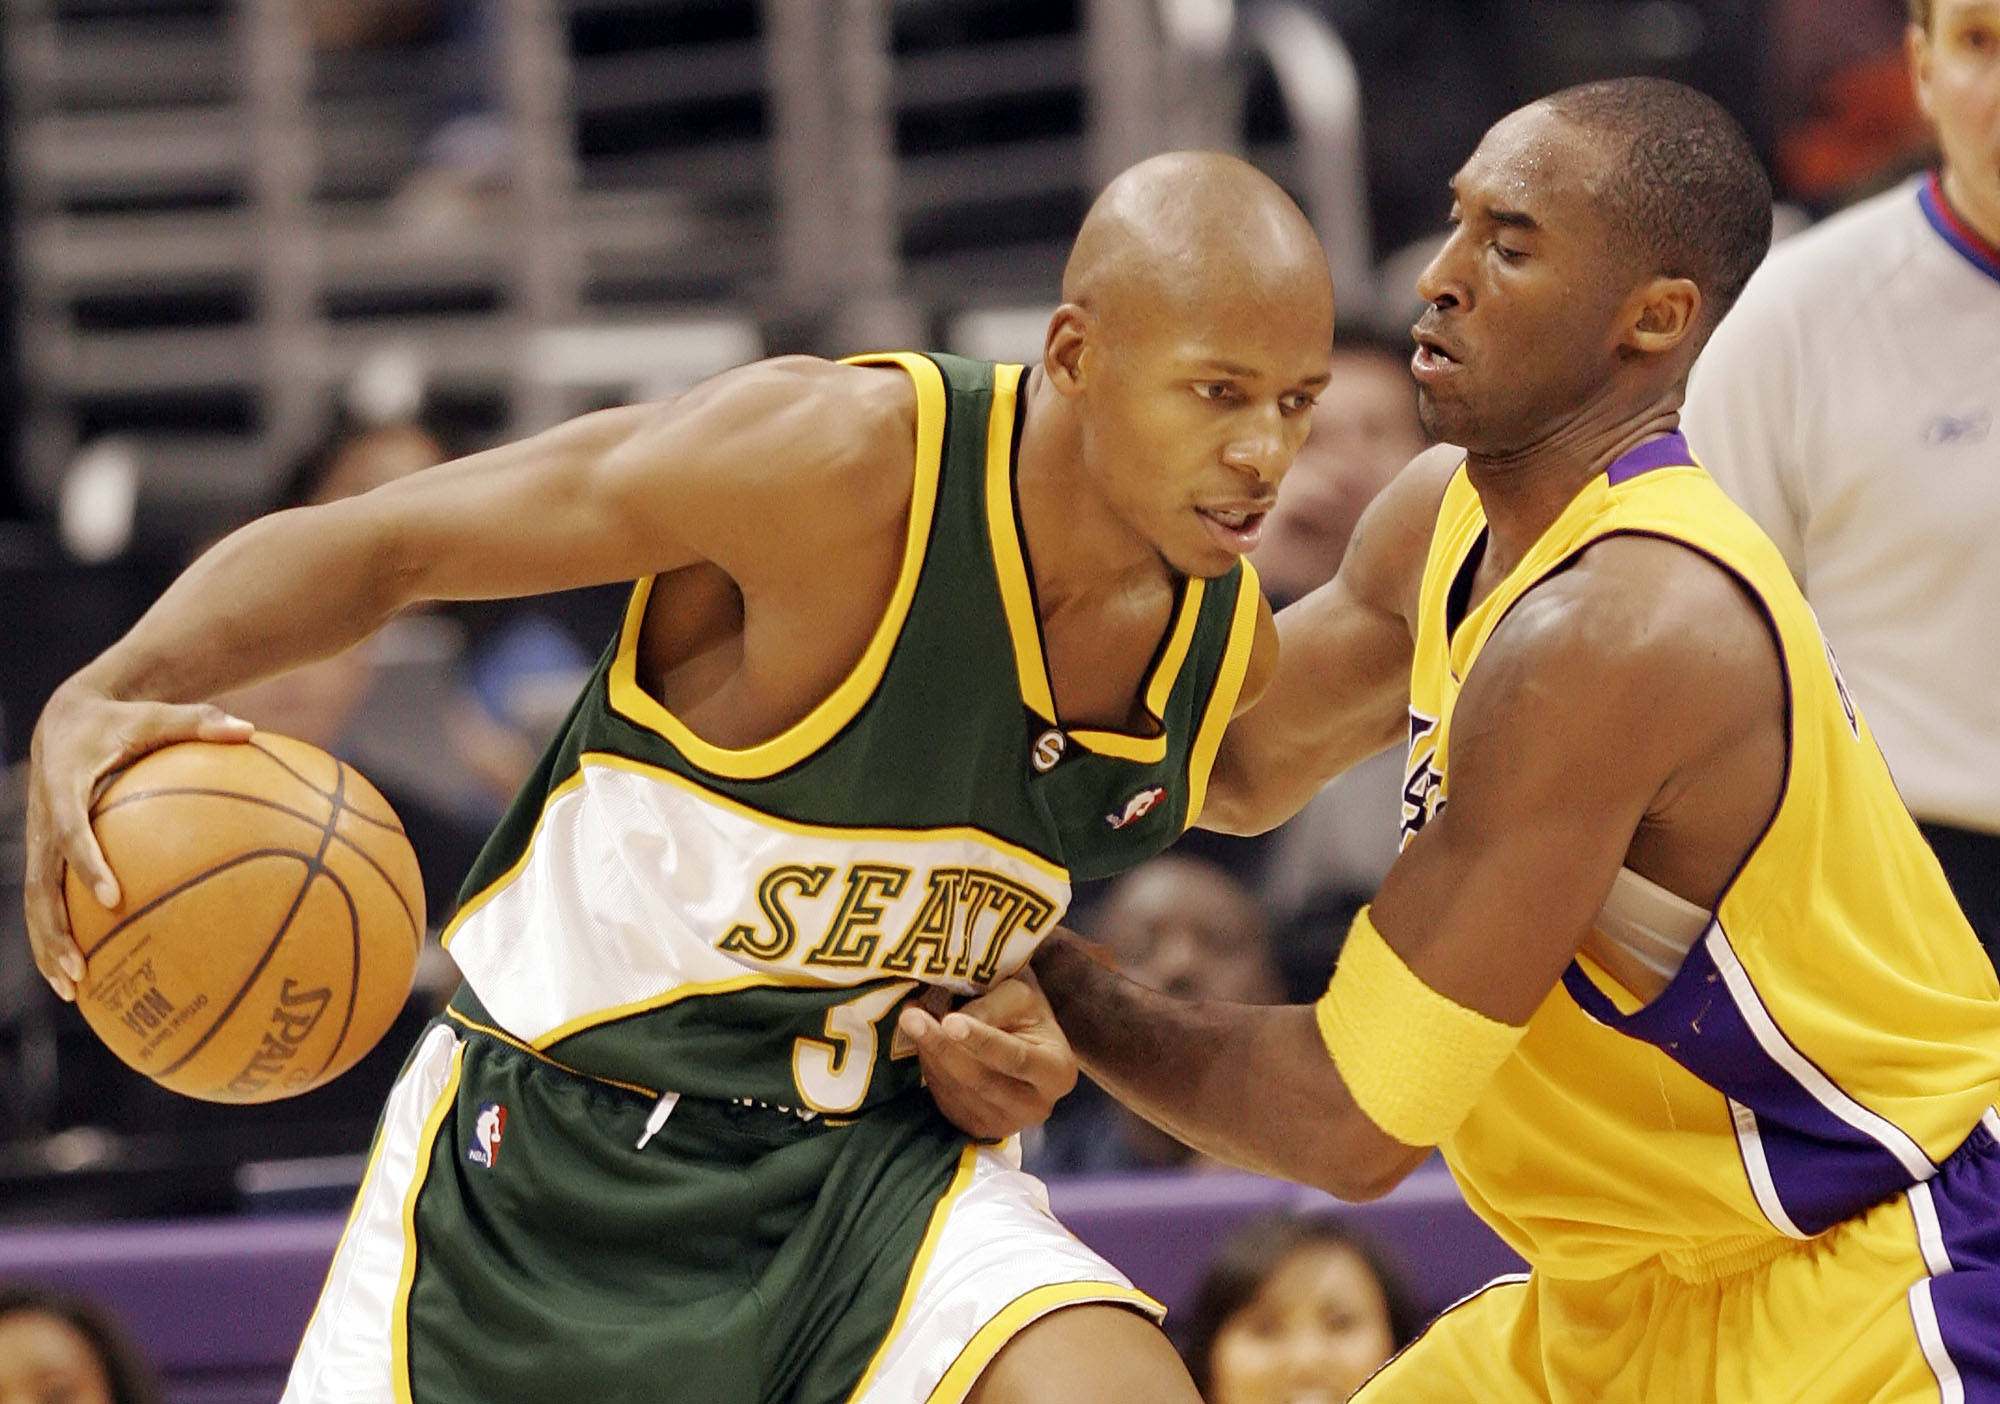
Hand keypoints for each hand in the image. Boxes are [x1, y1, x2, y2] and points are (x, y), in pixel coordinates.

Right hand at [23, 681, 251, 1000]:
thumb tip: (250, 728)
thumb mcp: (158, 713)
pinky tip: (86, 971)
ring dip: (48, 946)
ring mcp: (38, 840)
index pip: (72, 831)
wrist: (68, 717)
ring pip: (36, 902)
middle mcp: (43, 818)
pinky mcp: (42, 853)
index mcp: (65, 785)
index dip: (88, 865)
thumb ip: (199, 722)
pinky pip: (48, 899)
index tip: (114, 898)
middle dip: (55, 931)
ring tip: (72, 990)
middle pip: (40, 885)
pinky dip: (58, 934)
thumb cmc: (123, 718)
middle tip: (80, 970)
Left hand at [900, 968, 1078, 1141]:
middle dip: (943, 1047)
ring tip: (912, 1020)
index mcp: (1057, 1073)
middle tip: (911, 1016)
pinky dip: (931, 1071)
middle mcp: (1036, 1108)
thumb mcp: (1020, 995)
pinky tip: (923, 1044)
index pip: (1016, 1058)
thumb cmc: (1026, 1014)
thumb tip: (950, 1022)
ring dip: (931, 1056)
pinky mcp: (978, 1129)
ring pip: (959, 1091)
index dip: (982, 1040)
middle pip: (982, 1080)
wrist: (1024, 1042)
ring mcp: (1006, 1124)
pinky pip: (947, 1100)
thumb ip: (991, 1006)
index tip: (950, 1020)